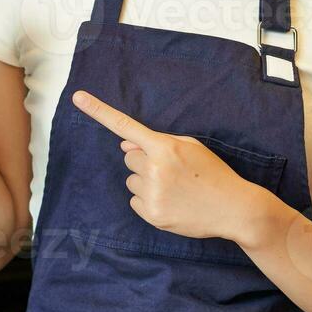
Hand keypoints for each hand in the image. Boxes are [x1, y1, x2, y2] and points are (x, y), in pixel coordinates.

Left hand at [71, 89, 259, 241]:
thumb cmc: (213, 173)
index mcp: (164, 147)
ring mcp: (151, 193)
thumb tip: (124, 146)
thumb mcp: (191, 147)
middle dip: (144, 161)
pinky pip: (134, 201)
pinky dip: (148, 201)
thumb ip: (156, 143)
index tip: (77, 98)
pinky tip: (171, 202)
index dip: (99, 111)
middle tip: (171, 171)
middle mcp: (154, 168)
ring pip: (131, 180)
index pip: (124, 126)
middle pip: (129, 158)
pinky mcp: (151, 214)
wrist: (234, 208)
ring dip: (146, 182)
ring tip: (174, 188)